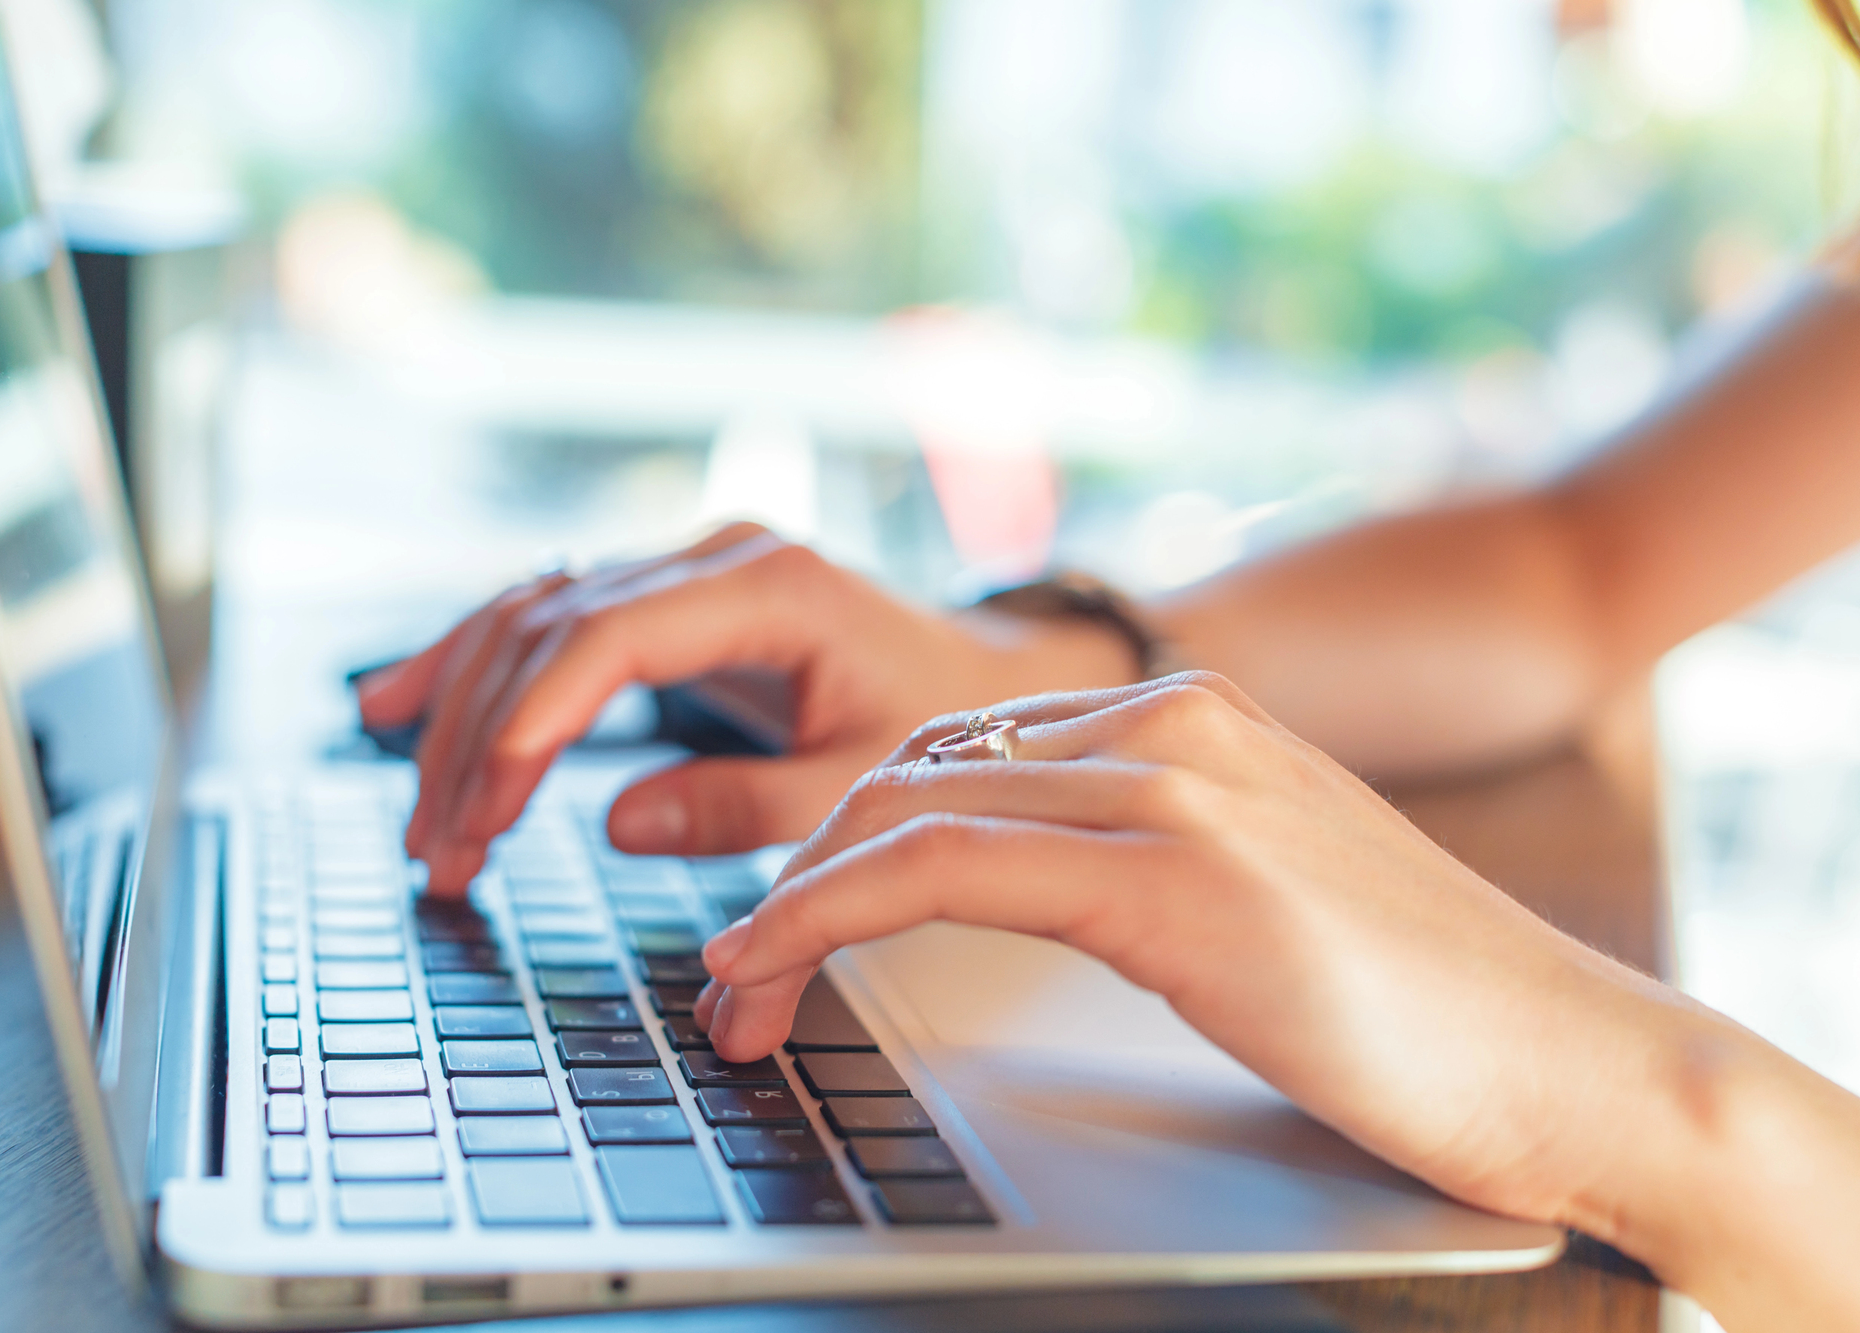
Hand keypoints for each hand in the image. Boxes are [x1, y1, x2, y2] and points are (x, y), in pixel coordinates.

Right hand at [355, 524, 1135, 892]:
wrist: (986, 672)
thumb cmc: (940, 722)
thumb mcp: (862, 781)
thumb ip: (750, 806)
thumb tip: (618, 823)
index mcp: (769, 587)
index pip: (614, 633)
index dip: (536, 714)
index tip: (485, 800)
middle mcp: (711, 558)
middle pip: (550, 625)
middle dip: (479, 740)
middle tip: (441, 851)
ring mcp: (680, 569)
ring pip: (529, 616)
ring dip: (458, 713)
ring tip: (420, 819)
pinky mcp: (661, 597)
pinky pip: (541, 617)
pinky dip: (470, 666)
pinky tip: (395, 706)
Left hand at [696, 676, 1859, 1330]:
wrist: (1571, 1059)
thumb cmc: (1409, 1004)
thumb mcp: (1245, 895)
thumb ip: (1135, 857)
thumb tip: (1010, 883)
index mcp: (1187, 718)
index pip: (955, 750)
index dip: (841, 836)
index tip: (778, 923)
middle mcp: (1172, 725)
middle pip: (910, 768)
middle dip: (796, 868)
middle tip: (730, 973)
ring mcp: (1178, 788)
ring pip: (905, 807)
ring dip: (787, 903)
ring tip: (734, 993)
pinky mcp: (1179, 876)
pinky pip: (943, 868)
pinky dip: (828, 910)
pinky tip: (777, 962)